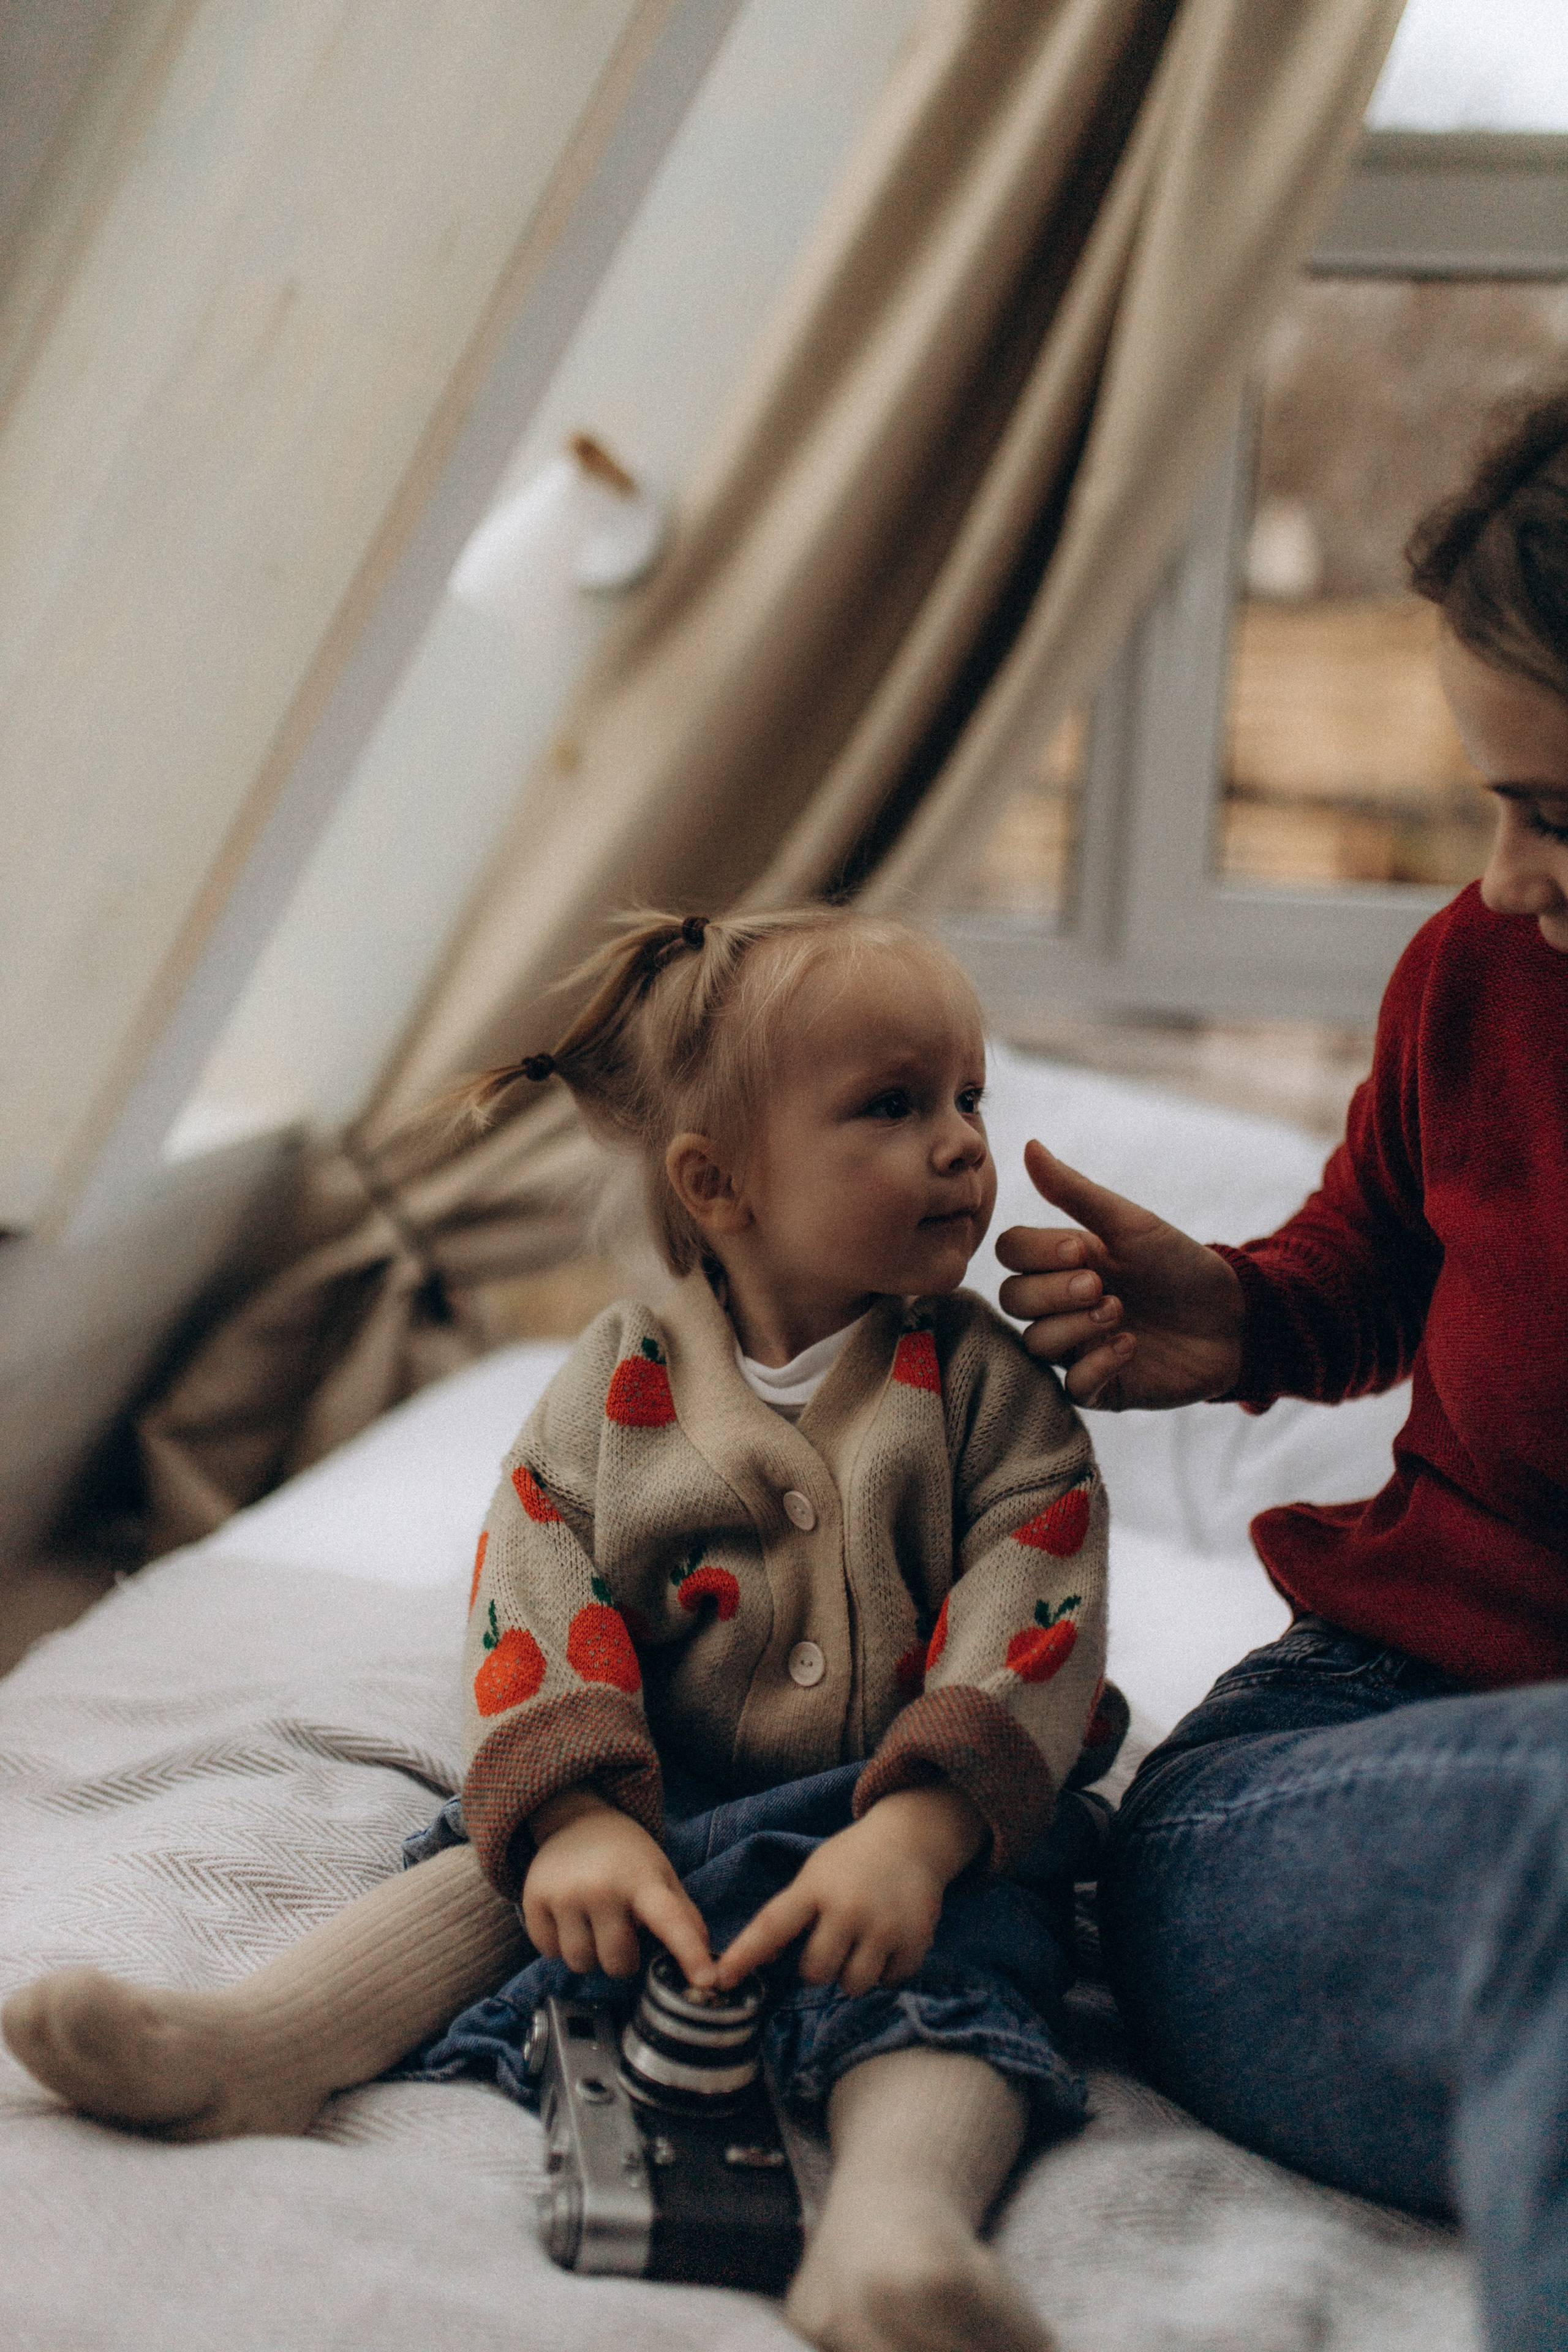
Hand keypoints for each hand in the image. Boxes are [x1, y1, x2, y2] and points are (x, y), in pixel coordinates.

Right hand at [523, 1789, 711, 1980]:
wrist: (577, 1820)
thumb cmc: (627, 1858)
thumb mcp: (661, 1875)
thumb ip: (684, 1918)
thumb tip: (708, 1969)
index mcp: (643, 1880)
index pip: (671, 1921)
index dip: (690, 1954)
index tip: (707, 1982)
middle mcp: (602, 1887)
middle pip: (617, 1963)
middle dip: (623, 1959)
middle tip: (623, 1933)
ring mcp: (564, 1893)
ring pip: (580, 1963)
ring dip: (591, 1955)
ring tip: (594, 1924)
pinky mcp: (533, 1899)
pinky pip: (548, 1953)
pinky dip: (560, 1945)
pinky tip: (569, 1918)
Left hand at [702, 1786, 985, 1998]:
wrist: (911, 1838)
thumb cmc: (851, 1861)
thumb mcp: (815, 1874)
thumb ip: (790, 1915)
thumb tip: (757, 1963)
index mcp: (815, 1887)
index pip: (771, 1926)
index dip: (744, 1955)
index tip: (721, 1978)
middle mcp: (848, 1907)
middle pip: (815, 1972)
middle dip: (818, 1966)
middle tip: (831, 1941)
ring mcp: (884, 1925)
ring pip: (852, 1985)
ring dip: (852, 1973)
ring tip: (860, 1942)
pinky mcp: (915, 1940)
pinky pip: (888, 1982)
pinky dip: (886, 1971)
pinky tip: (888, 1941)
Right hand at [995, 1140, 1244, 1408]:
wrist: (1235, 1315)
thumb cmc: (1180, 1264)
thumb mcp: (1130, 1224)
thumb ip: (1075, 1192)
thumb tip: (1030, 1145)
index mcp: (1063, 1261)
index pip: (1009, 1254)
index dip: (1034, 1253)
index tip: (1080, 1249)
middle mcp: (1061, 1304)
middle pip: (1012, 1300)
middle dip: (1051, 1291)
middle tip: (1099, 1284)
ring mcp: (1078, 1346)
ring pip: (1035, 1343)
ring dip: (1073, 1326)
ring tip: (1119, 1312)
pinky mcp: (1102, 1386)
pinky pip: (1070, 1386)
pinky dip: (1094, 1364)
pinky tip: (1129, 1346)